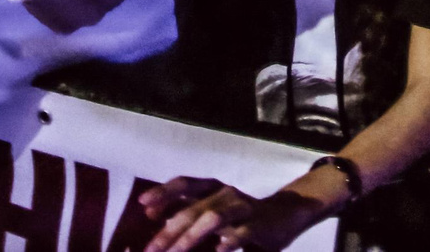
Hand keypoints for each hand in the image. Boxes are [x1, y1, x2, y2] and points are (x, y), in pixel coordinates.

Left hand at [137, 178, 326, 251]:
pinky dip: (227, 242)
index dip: (164, 192)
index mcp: (213, 188)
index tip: (143, 204)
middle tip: (152, 250)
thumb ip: (186, 209)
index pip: (185, 184)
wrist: (285, 214)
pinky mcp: (258, 225)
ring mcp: (243, 208)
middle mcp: (226, 193)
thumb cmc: (241, 215)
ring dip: (190, 237)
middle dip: (169, 231)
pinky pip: (240, 233)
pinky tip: (218, 251)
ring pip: (212, 219)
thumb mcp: (213, 209)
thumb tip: (152, 213)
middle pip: (193, 208)